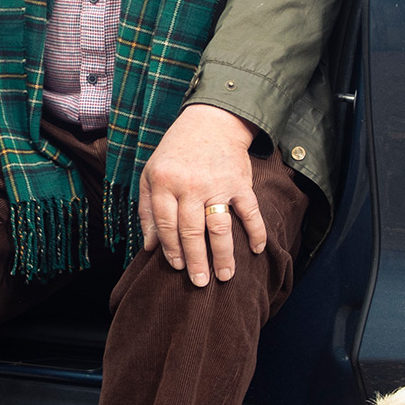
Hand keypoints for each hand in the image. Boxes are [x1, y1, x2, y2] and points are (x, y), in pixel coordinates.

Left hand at [138, 104, 265, 286]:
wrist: (211, 121)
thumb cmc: (176, 151)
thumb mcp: (151, 173)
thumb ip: (147, 209)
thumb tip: (149, 246)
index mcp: (164, 182)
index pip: (166, 224)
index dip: (171, 249)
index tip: (177, 268)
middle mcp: (190, 185)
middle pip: (191, 231)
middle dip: (195, 261)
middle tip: (200, 283)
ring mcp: (217, 184)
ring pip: (219, 227)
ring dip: (223, 255)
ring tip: (225, 276)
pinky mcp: (240, 182)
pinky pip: (250, 212)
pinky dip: (256, 232)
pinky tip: (257, 250)